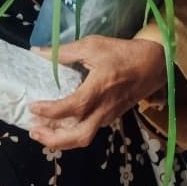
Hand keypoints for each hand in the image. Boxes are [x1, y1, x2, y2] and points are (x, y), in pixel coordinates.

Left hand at [28, 35, 166, 150]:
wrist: (153, 64)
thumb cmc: (122, 53)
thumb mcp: (93, 45)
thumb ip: (65, 52)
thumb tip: (37, 52)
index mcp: (99, 90)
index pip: (72, 108)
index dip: (50, 111)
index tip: (33, 107)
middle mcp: (104, 109)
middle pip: (79, 137)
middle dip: (54, 140)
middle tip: (34, 132)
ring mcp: (109, 116)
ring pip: (84, 137)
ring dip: (61, 139)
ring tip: (42, 132)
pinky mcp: (111, 117)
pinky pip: (89, 130)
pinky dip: (71, 132)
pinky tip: (60, 124)